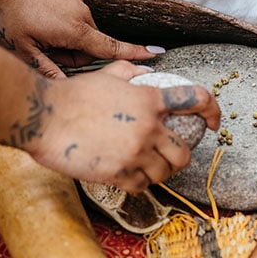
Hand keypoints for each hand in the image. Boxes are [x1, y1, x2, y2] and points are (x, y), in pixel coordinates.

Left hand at [0, 0, 159, 76]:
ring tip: (33, 26)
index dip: (134, 53)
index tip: (156, 54)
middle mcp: (82, 13)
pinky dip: (57, 15)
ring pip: (78, 25)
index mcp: (75, 31)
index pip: (111, 48)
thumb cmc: (6, 13)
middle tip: (41, 48)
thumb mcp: (22, 49)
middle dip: (71, 51)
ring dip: (63, 33)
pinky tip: (34, 10)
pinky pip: (69, 8)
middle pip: (89, 41)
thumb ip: (48, 70)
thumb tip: (66, 87)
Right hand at [32, 61, 220, 191]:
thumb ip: (132, 72)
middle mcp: (148, 127)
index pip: (196, 100)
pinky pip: (143, 185)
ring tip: (147, 166)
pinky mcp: (118, 173)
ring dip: (160, 171)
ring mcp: (134, 152)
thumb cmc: (72, 95)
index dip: (213, 110)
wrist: (43, 117)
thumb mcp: (107, 74)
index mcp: (149, 99)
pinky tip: (130, 175)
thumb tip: (148, 73)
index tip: (213, 122)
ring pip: (165, 172)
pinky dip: (141, 182)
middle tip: (170, 155)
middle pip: (184, 151)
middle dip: (181, 156)